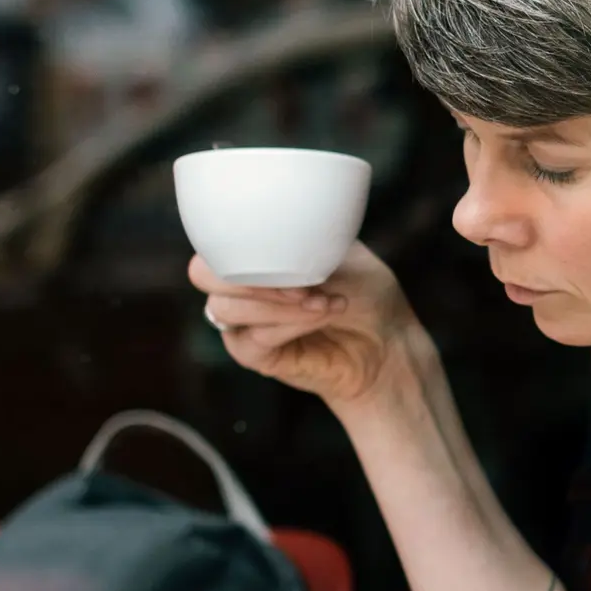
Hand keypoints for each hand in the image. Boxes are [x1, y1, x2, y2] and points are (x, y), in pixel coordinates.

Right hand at [190, 243, 415, 410]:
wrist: (388, 340)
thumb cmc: (365, 290)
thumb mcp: (338, 250)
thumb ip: (300, 241)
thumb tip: (274, 234)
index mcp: (253, 252)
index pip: (213, 240)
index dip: (238, 244)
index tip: (288, 249)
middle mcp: (240, 285)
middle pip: (202, 275)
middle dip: (250, 276)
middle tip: (302, 284)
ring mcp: (244, 322)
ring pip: (227, 309)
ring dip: (279, 304)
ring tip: (325, 301)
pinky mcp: (255, 356)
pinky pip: (252, 339)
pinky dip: (290, 324)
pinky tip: (321, 315)